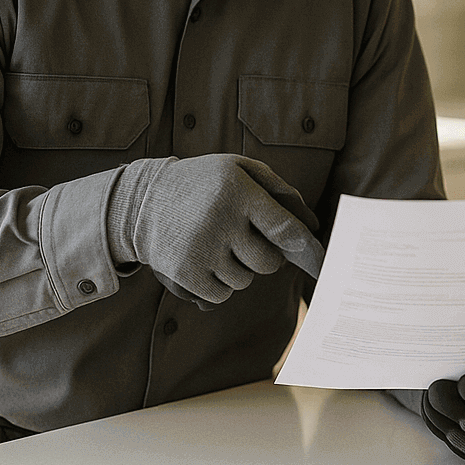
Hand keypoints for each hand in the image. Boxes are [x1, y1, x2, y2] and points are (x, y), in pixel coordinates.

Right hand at [107, 154, 324, 309]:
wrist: (143, 199)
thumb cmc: (204, 183)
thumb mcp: (239, 170)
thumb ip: (280, 191)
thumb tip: (312, 226)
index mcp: (238, 191)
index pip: (284, 228)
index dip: (306, 248)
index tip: (321, 262)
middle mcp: (221, 220)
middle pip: (268, 263)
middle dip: (265, 257)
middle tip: (246, 241)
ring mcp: (201, 248)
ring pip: (245, 280)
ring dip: (239, 269)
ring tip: (217, 244)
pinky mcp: (184, 272)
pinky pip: (221, 294)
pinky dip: (219, 284)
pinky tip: (204, 260)